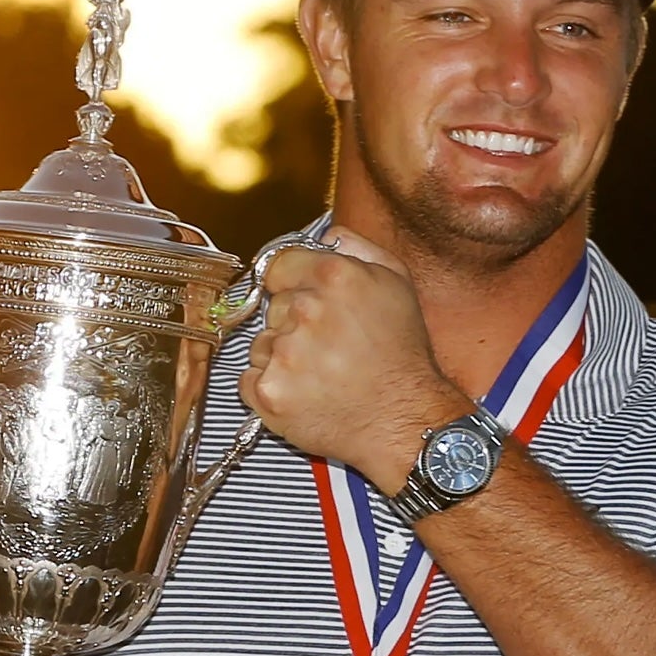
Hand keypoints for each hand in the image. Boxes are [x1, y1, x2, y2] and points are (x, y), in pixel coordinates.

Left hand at [239, 227, 467, 487]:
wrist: (404, 420)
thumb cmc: (403, 356)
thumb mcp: (397, 284)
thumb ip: (357, 248)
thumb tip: (326, 236)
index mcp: (334, 276)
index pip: (278, 266)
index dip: (292, 284)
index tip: (306, 302)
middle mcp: (305, 310)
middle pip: (271, 308)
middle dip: (293, 324)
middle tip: (329, 347)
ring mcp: (284, 354)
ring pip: (261, 345)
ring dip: (283, 358)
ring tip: (322, 374)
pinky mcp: (270, 393)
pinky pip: (250, 381)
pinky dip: (271, 388)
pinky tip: (306, 394)